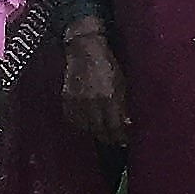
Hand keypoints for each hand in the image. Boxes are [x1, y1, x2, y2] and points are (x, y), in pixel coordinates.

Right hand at [62, 30, 130, 148]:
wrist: (84, 51)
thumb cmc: (108, 65)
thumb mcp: (122, 83)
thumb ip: (124, 104)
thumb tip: (127, 123)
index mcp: (109, 98)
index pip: (115, 126)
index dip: (120, 137)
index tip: (125, 142)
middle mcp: (92, 103)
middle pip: (100, 130)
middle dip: (108, 138)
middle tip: (115, 142)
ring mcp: (77, 103)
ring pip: (86, 128)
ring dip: (96, 133)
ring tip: (103, 134)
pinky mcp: (66, 100)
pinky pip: (74, 120)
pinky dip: (82, 125)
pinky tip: (88, 124)